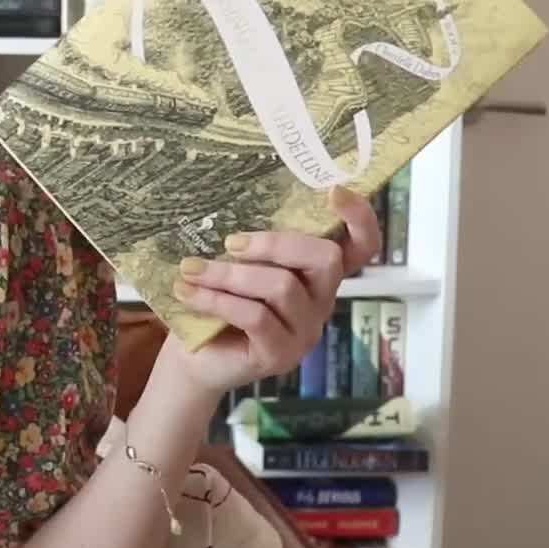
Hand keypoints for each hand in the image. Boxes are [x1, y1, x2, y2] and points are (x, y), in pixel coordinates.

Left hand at [150, 186, 383, 401]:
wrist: (192, 357)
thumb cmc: (215, 300)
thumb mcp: (237, 263)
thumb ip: (252, 239)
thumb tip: (233, 196)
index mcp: (316, 274)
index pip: (361, 246)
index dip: (360, 218)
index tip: (333, 190)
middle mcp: (320, 301)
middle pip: (326, 259)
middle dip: (275, 243)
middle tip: (230, 243)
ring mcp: (304, 331)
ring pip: (282, 287)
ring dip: (229, 274)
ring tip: (191, 269)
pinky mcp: (280, 355)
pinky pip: (256, 317)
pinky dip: (217, 300)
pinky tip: (187, 292)